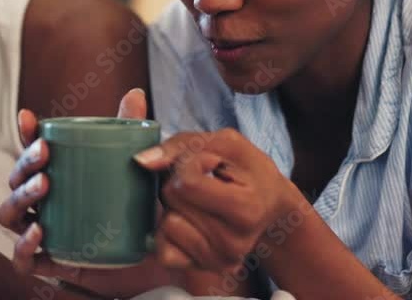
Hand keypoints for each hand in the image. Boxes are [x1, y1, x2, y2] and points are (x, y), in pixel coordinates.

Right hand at [0, 88, 171, 298]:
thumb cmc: (131, 206)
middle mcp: (39, 203)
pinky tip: (39, 231)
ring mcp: (40, 232)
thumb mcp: (133, 168)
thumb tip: (135, 93)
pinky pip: (22, 259)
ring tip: (44, 186)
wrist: (145, 256)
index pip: (31, 152)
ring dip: (20, 198)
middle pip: (15, 180)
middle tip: (46, 153)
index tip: (27, 116)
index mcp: (53, 175)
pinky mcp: (48, 263)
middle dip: (24, 163)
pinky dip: (24, 245)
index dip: (24, 134)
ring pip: (9, 214)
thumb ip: (131, 132)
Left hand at [134, 129, 305, 273]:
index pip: (187, 184)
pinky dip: (169, 231)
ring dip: (175, 207)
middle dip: (178, 182)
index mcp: (247, 210)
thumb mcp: (224, 143)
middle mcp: (235, 244)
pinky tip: (189, 221)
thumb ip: (181, 145)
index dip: (188, 163)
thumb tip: (142, 161)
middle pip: (172, 200)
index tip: (208, 162)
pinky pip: (164, 251)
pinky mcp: (202, 269)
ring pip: (166, 224)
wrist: (268, 203)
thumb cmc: (245, 168)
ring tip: (199, 201)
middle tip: (203, 181)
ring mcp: (219, 261)